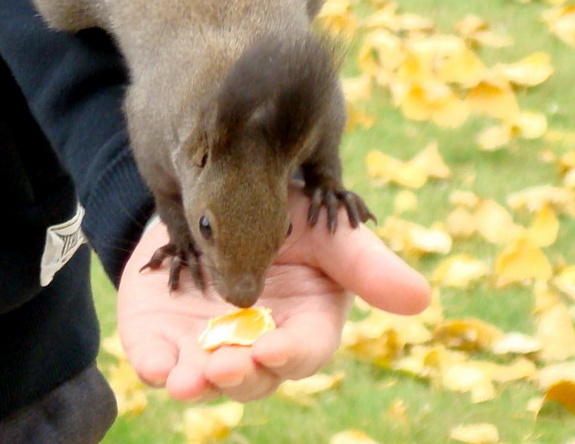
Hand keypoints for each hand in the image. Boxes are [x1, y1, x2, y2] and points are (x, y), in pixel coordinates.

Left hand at [116, 188, 430, 401]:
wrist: (220, 192)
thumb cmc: (285, 214)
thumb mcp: (324, 229)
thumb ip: (363, 262)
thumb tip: (422, 299)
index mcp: (303, 322)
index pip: (303, 351)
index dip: (289, 355)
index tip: (270, 349)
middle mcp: (257, 342)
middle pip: (254, 375)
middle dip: (239, 375)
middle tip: (222, 366)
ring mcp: (208, 342)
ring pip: (205, 377)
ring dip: (195, 383)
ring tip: (183, 380)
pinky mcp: (166, 332)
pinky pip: (158, 357)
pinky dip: (154, 364)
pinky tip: (153, 365)